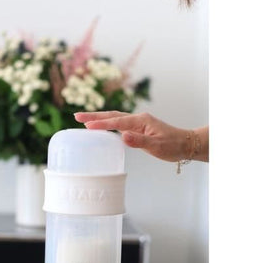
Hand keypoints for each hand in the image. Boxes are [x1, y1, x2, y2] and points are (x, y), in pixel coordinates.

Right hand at [74, 111, 207, 162]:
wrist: (185, 144)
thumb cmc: (173, 146)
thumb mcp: (157, 146)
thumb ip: (139, 142)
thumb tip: (123, 137)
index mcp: (141, 121)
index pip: (117, 122)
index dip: (101, 124)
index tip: (86, 125)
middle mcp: (138, 119)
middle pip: (112, 115)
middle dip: (94, 116)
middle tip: (76, 116)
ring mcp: (137, 123)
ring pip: (114, 118)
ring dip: (99, 118)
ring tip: (83, 120)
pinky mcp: (138, 128)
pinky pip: (118, 124)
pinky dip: (107, 124)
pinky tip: (100, 127)